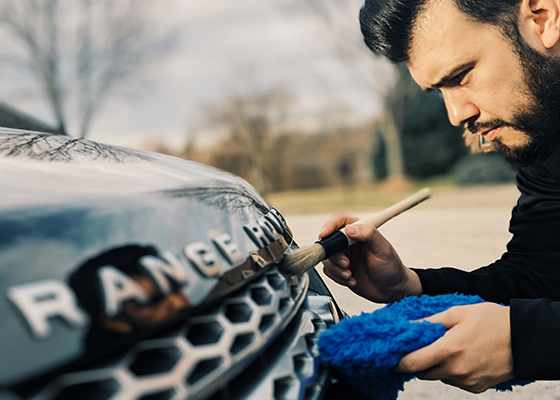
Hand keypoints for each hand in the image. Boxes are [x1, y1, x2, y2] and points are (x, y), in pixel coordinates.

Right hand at [320, 215, 421, 302]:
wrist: (392, 290)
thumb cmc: (392, 268)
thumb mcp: (383, 249)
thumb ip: (369, 234)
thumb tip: (350, 229)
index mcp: (360, 232)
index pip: (340, 222)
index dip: (330, 226)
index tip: (325, 234)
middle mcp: (350, 243)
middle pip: (329, 242)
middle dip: (335, 255)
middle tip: (346, 263)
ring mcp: (345, 256)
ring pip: (327, 258)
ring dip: (336, 269)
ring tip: (350, 274)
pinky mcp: (341, 270)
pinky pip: (329, 271)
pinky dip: (338, 277)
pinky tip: (351, 279)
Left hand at [394, 302, 513, 392]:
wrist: (525, 338)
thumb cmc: (491, 321)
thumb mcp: (457, 312)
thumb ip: (430, 322)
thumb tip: (408, 327)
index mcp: (449, 350)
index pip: (412, 364)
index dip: (397, 362)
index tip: (390, 357)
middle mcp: (456, 370)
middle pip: (422, 372)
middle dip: (416, 362)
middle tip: (418, 347)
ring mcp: (467, 381)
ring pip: (438, 377)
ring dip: (435, 366)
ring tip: (446, 347)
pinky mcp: (476, 388)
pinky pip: (454, 381)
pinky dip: (450, 371)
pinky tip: (461, 356)